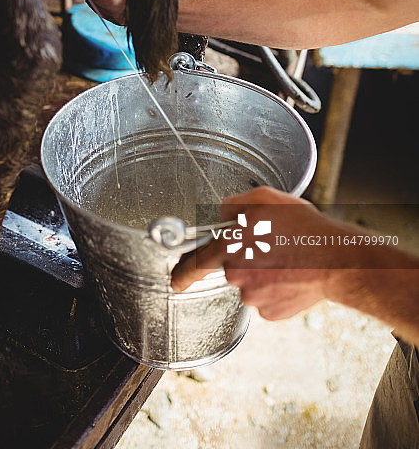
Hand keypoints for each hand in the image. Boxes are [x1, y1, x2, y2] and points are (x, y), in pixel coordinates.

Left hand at [171, 187, 342, 319]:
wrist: (335, 258)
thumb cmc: (302, 226)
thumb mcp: (266, 198)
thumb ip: (235, 204)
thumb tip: (223, 214)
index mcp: (230, 246)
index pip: (197, 262)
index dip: (183, 272)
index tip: (176, 281)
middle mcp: (237, 274)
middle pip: (233, 268)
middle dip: (247, 259)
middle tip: (273, 247)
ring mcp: (253, 297)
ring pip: (251, 284)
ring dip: (264, 273)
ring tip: (289, 259)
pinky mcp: (271, 312)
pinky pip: (266, 299)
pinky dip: (277, 289)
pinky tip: (293, 276)